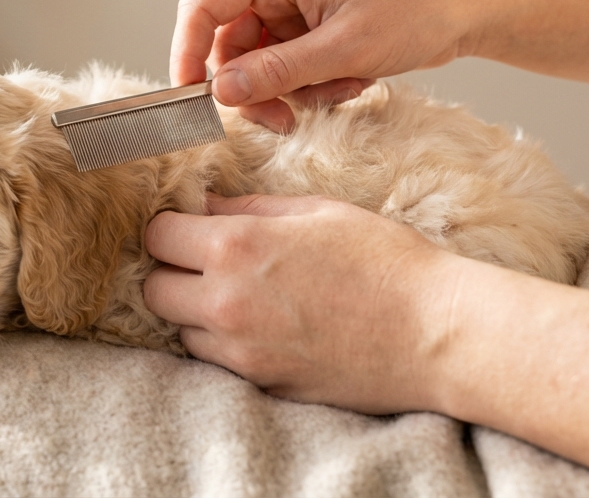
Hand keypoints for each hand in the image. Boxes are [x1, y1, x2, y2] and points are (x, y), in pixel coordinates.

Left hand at [143, 193, 461, 411]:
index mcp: (236, 247)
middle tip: (208, 262)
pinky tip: (263, 325)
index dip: (172, 228)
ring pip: (180, 329)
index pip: (157, 236)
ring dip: (197, 311)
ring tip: (243, 295)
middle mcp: (225, 302)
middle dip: (173, 271)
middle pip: (154, 288)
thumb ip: (250, 207)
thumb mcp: (317, 211)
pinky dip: (225, 342)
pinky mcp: (260, 383)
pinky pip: (215, 360)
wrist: (435, 333)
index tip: (191, 227)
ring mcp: (240, 350)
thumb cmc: (385, 261)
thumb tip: (207, 205)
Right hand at [170, 0, 488, 130]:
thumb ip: (277, 71)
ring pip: (255, 62)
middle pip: (226, 43)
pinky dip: (309, 85)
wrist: (469, 5)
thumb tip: (219, 91)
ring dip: (287, 90)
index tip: (191, 99)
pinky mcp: (308, 24)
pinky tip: (348, 81)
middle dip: (252, 87)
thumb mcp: (343, 49)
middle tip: (281, 120)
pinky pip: (284, 65)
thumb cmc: (416, 8)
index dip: (187, 53)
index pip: (203, 6)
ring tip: (337, 90)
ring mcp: (290, 2)